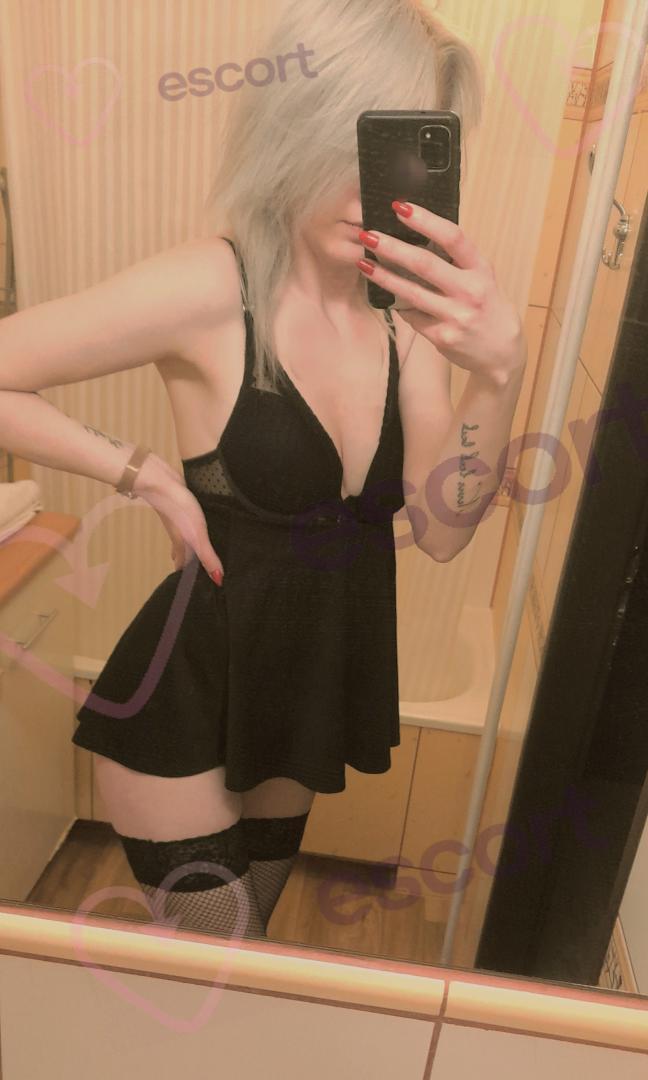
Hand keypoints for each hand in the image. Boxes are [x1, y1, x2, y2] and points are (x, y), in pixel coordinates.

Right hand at [132, 454, 224, 584]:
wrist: (160, 482)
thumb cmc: (179, 510)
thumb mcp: (197, 535)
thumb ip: (207, 555)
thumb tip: (218, 580)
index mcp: (182, 543)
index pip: (185, 565)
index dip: (188, 576)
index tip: (194, 587)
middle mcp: (178, 534)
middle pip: (184, 552)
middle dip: (189, 563)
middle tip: (197, 572)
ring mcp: (178, 520)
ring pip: (184, 538)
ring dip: (189, 547)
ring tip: (197, 554)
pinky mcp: (181, 506)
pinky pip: (187, 524)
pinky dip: (191, 530)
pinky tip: (196, 525)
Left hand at [358, 202, 526, 385]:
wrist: (501, 352)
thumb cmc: (487, 308)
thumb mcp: (482, 278)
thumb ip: (457, 262)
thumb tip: (418, 238)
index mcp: (481, 269)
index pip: (453, 238)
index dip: (426, 221)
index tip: (401, 208)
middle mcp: (470, 291)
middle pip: (425, 264)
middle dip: (393, 248)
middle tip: (369, 235)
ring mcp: (456, 316)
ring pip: (411, 293)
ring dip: (384, 277)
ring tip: (363, 263)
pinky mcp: (442, 337)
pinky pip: (412, 316)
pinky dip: (400, 305)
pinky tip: (388, 298)